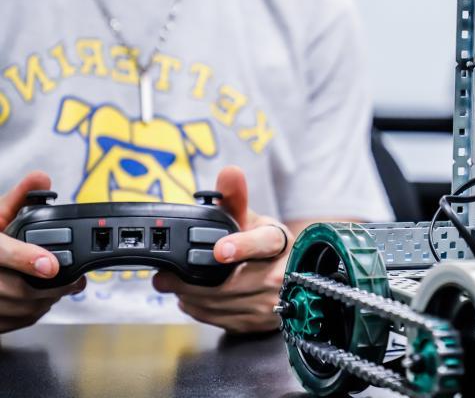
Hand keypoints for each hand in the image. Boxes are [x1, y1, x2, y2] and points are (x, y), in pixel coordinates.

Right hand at [0, 171, 85, 333]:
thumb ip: (18, 198)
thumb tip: (41, 177)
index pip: (3, 252)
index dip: (27, 259)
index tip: (51, 265)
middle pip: (15, 289)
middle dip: (52, 287)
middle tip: (77, 281)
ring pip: (17, 309)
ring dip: (46, 302)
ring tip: (63, 289)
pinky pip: (12, 322)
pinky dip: (32, 314)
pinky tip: (42, 302)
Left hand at [153, 166, 292, 333]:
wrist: (289, 280)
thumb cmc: (266, 247)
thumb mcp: (255, 220)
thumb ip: (236, 198)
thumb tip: (229, 172)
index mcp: (280, 243)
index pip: (264, 243)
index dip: (241, 246)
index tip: (219, 250)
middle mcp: (279, 275)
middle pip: (231, 282)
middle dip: (192, 280)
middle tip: (163, 276)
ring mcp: (269, 303)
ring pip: (221, 303)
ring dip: (189, 296)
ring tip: (171, 285)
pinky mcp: (257, 324)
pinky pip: (220, 319)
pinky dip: (199, 309)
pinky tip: (190, 298)